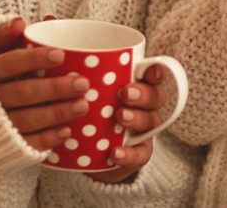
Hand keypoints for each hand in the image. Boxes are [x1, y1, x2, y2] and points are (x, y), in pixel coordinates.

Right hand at [0, 18, 89, 150]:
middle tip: (83, 83)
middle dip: (54, 89)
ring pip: (26, 120)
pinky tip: (68, 132)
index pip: (7, 64)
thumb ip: (7, 39)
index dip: (32, 59)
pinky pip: (26, 145)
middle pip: (22, 93)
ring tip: (83, 106)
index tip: (60, 54)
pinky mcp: (3, 148)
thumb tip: (21, 21)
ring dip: (56, 113)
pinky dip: (47, 139)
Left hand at [86, 65, 168, 183]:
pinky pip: (141, 154)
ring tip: (120, 117)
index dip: (156, 71)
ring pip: (151, 121)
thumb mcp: (82, 98)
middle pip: (156, 96)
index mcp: (136, 87)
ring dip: (137, 118)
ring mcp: (143, 130)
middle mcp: (144, 107)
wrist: (83, 154)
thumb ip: (82, 85)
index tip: (148, 71)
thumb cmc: (85, 115)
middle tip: (125, 93)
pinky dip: (130, 154)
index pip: (153, 75)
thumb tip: (70, 72)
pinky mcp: (138, 153)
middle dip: (143, 94)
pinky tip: (115, 152)